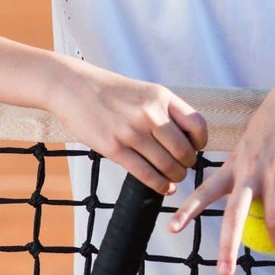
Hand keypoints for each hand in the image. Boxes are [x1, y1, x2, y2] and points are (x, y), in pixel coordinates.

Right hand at [51, 62, 207, 194]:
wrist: (74, 87)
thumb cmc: (110, 92)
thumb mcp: (144, 91)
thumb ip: (164, 111)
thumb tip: (185, 138)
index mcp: (161, 97)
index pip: (196, 124)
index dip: (200, 142)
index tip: (195, 148)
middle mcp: (150, 114)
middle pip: (184, 150)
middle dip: (187, 164)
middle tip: (183, 167)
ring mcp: (132, 132)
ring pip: (167, 165)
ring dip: (175, 176)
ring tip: (173, 178)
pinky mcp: (114, 148)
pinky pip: (146, 174)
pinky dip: (159, 185)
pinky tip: (163, 187)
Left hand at [168, 79, 274, 274]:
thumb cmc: (268, 132)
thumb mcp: (246, 152)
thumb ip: (242, 179)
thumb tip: (242, 212)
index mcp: (233, 168)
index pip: (205, 192)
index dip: (188, 211)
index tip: (171, 229)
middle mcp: (249, 172)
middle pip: (235, 214)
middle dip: (228, 246)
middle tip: (224, 272)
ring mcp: (274, 171)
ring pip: (274, 216)